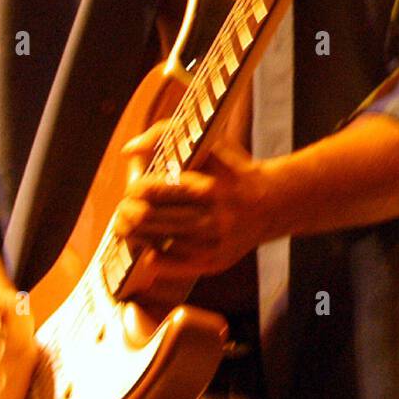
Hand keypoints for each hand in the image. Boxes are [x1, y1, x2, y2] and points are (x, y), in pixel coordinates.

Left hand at [114, 120, 268, 281]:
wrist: (272, 203)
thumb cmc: (232, 168)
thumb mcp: (210, 141)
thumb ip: (165, 133)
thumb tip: (128, 151)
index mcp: (210, 186)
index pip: (158, 189)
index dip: (137, 188)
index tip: (134, 186)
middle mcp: (212, 218)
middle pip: (150, 219)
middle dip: (128, 212)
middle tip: (126, 207)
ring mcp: (212, 245)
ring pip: (154, 243)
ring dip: (133, 233)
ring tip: (130, 223)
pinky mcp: (211, 264)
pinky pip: (165, 264)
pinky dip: (150, 253)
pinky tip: (149, 243)